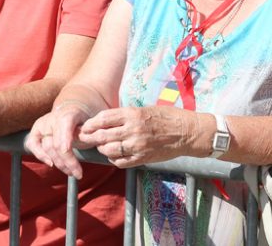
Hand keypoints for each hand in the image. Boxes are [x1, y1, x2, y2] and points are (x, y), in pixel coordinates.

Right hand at [27, 101, 94, 178]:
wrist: (73, 109)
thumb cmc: (84, 121)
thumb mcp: (92, 125)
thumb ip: (90, 134)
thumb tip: (94, 142)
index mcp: (69, 113)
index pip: (65, 124)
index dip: (65, 139)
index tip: (67, 151)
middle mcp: (54, 117)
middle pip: (57, 143)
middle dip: (68, 161)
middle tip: (79, 174)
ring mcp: (43, 124)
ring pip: (47, 147)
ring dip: (59, 163)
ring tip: (71, 172)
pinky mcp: (35, 131)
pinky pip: (33, 144)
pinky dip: (41, 155)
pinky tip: (51, 164)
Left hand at [79, 106, 202, 168]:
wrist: (186, 132)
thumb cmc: (167, 117)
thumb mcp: (145, 109)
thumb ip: (126, 116)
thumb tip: (106, 121)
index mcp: (133, 114)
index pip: (104, 118)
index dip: (91, 123)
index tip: (85, 126)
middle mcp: (133, 130)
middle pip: (103, 135)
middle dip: (91, 138)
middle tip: (84, 139)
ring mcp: (137, 145)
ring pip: (109, 150)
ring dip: (102, 149)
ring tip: (101, 146)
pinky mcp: (142, 158)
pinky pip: (120, 162)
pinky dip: (114, 159)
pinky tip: (114, 156)